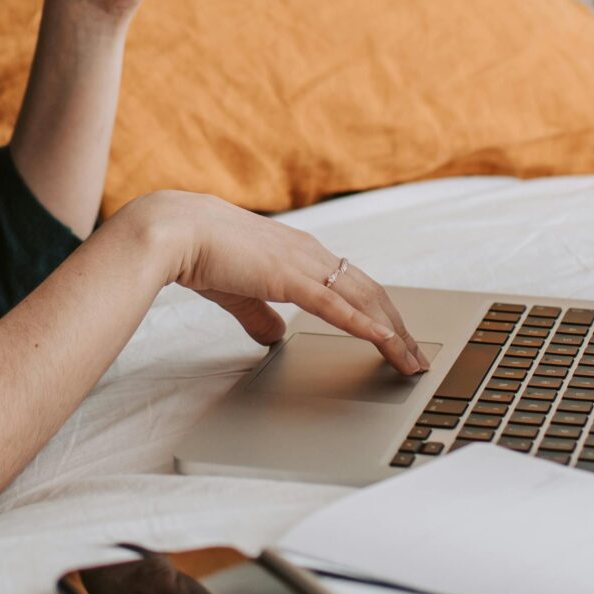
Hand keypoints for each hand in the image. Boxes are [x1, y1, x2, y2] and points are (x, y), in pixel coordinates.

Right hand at [116, 189, 426, 374]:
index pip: (354, 284)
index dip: (380, 313)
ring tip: (411, 362)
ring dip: (392, 333)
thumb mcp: (239, 291)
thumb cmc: (201, 253)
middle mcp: (311, 253)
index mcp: (301, 252)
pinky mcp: (290, 277)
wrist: (175, 231)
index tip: (396, 338)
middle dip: (399, 328)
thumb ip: (260, 313)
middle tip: (417, 358)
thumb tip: (275, 336)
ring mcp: (303, 263)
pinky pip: (336, 306)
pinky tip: (385, 343)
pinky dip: (365, 326)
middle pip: (371, 293)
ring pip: (364, 300)